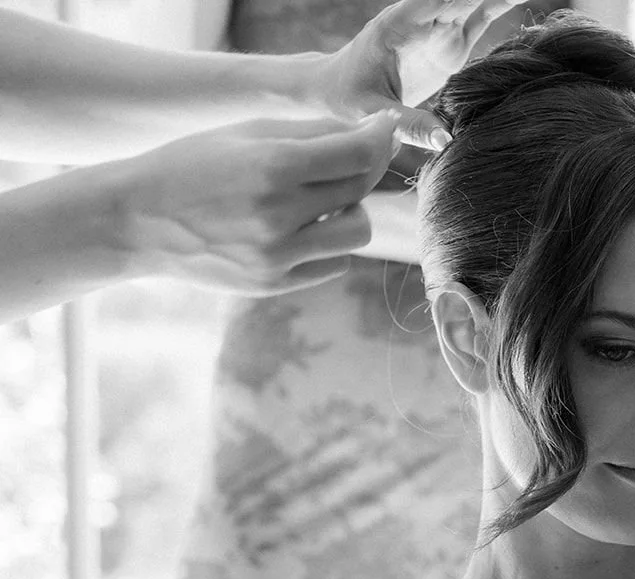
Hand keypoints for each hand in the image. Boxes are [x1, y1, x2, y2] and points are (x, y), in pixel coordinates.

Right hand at [116, 113, 400, 294]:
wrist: (142, 220)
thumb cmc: (195, 165)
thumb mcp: (247, 134)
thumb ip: (310, 136)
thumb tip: (371, 136)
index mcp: (272, 167)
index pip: (356, 154)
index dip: (379, 138)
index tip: (384, 129)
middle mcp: (279, 216)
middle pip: (360, 192)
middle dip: (361, 171)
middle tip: (342, 161)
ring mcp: (278, 256)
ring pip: (356, 233)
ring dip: (349, 212)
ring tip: (319, 200)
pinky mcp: (276, 283)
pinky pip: (333, 263)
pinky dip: (327, 243)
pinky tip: (298, 227)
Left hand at [310, 0, 523, 147]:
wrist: (337, 92)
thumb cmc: (347, 100)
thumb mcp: (375, 114)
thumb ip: (410, 124)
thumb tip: (447, 140)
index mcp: (399, 23)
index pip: (437, 1)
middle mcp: (422, 18)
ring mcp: (437, 28)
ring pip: (473, 1)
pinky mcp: (448, 43)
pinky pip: (479, 19)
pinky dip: (498, 7)